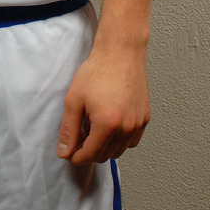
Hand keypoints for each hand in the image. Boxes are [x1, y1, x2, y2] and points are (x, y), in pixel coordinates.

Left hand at [56, 44, 149, 164]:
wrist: (120, 52)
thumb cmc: (96, 71)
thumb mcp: (74, 99)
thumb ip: (68, 129)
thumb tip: (64, 152)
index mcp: (107, 125)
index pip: (90, 155)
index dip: (76, 156)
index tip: (69, 152)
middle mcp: (126, 128)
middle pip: (105, 156)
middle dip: (89, 150)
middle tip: (79, 135)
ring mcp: (138, 124)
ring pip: (118, 150)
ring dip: (104, 145)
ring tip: (93, 125)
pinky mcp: (145, 118)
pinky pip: (131, 141)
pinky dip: (119, 139)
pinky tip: (109, 123)